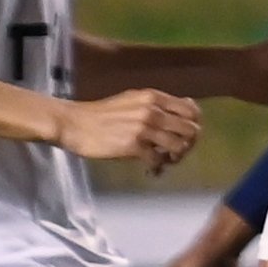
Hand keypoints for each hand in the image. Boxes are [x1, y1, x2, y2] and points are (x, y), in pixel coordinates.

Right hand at [58, 88, 201, 171]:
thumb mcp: (133, 100)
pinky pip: (158, 160)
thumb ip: (156, 106)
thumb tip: (180, 114)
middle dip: (189, 144)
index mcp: (154, 97)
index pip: (192, 111)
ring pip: (179, 146)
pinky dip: (158, 167)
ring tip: (165, 161)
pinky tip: (151, 169)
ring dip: (175, 157)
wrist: (73, 123)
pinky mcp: (133, 146)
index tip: (186, 136)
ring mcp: (143, 128)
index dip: (194, 126)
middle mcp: (153, 110)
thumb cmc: (101, 114)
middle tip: (176, 152)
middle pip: (191, 130)